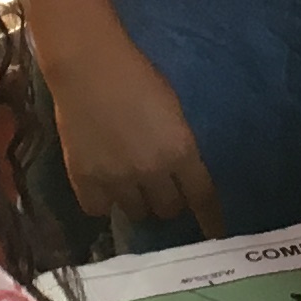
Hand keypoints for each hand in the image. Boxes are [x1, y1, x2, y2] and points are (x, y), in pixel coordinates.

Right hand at [49, 37, 222, 235]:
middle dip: (167, 200)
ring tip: (128, 182)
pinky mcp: (85, 180)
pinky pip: (99, 210)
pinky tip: (102, 185)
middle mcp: (152, 172)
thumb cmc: (136, 76)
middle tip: (158, 186)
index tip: (215, 235)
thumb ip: (179, 145)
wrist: (88, 66)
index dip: (210, 219)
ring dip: (137, 200)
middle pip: (168, 210)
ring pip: (136, 213)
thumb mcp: (173, 110)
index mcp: (181, 151)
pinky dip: (103, 201)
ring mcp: (117, 179)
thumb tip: (180, 172)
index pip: (202, 197)